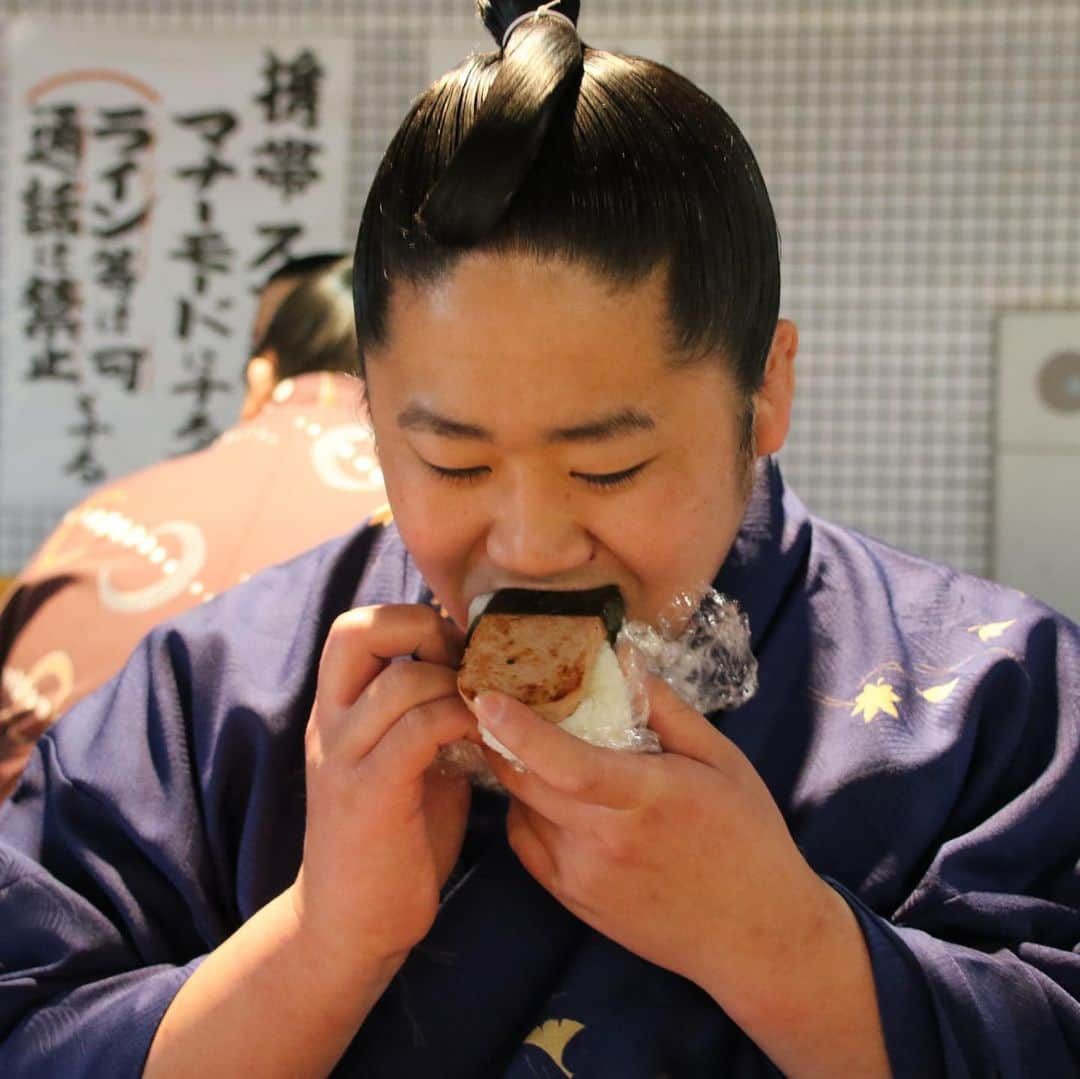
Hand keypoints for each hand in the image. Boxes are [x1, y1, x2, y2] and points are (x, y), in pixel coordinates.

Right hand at [290, 604, 476, 973]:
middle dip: (421, 627)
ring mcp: (343, 758)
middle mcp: (329, 723)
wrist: (349, 926)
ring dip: (456, 687)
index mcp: (336, 710)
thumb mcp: (408, 763)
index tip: (457, 648)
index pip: (354, 626)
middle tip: (465, 660)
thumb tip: (483, 673)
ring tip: (485, 709)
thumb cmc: (392, 840)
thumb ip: (429, 716)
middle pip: (356, 631)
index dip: (410, 619)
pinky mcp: (368, 796)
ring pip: (401, 684)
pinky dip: (461, 723)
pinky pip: (419, 731)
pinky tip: (484, 741)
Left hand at [476, 676, 836, 1000]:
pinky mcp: (573, 901)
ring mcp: (582, 876)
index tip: (485, 696)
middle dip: (501, 739)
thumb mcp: (721, 760)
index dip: (518, 729)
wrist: (756, 936)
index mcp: (644, 798)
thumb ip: (667, 708)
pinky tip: (552, 796)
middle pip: (526, 782)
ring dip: (519, 775)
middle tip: (499, 703)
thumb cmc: (746, 836)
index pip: (565, 763)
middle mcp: (603, 841)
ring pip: (522, 811)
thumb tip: (623, 656)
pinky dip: (526, 812)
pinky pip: (525, 844)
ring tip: (534, 748)